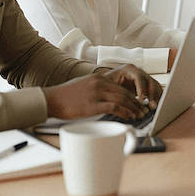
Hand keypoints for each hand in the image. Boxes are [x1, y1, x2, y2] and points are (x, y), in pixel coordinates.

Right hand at [43, 64, 160, 120]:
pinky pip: (115, 107)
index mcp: (98, 78)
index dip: (132, 95)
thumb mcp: (83, 86)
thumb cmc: (65, 97)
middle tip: (144, 110)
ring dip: (134, 108)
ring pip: (123, 99)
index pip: (121, 86)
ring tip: (140, 115)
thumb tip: (106, 99)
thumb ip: (96, 89)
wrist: (50, 99)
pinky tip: (129, 117)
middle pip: (125, 92)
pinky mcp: (93, 104)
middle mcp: (99, 83)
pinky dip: (125, 112)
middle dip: (137, 102)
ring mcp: (97, 93)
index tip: (139, 102)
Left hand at [102, 64, 161, 106]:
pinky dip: (156, 98)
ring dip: (156, 96)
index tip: (142, 99)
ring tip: (153, 107)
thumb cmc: (105, 83)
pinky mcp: (146, 85)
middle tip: (151, 105)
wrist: (107, 83)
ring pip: (154, 85)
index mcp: (128, 69)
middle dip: (152, 94)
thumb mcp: (106, 85)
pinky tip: (153, 106)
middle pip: (150, 81)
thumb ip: (112, 91)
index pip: (138, 77)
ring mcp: (143, 78)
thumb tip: (116, 102)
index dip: (142, 88)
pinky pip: (155, 90)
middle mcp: (138, 72)